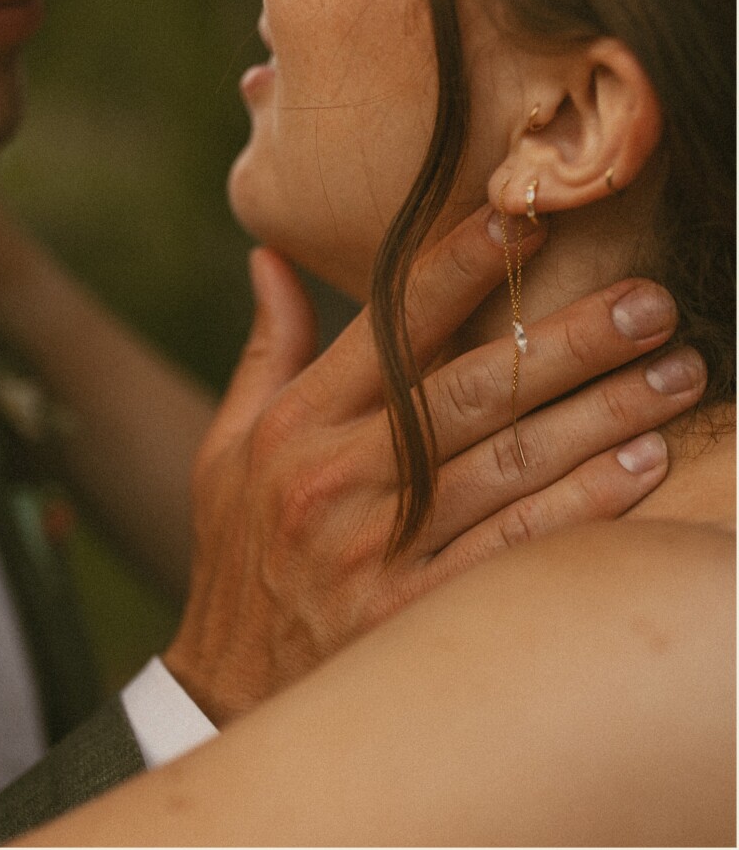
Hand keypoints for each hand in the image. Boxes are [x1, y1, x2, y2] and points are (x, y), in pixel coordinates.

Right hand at [163, 206, 705, 724]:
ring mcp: (375, 549)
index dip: (461, 266)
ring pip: (508, 463)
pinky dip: (584, 504)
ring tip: (675, 372)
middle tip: (650, 300)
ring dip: (601, 413)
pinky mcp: (411, 613)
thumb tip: (272, 259)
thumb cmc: (239, 549)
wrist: (227, 683)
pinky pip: (514, 548)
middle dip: (567, 338)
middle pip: (470, 389)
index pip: (388, 326)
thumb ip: (265, 351)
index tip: (529, 220)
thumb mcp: (228, 446)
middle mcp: (336, 478)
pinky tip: (646, 465)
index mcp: (296, 424)